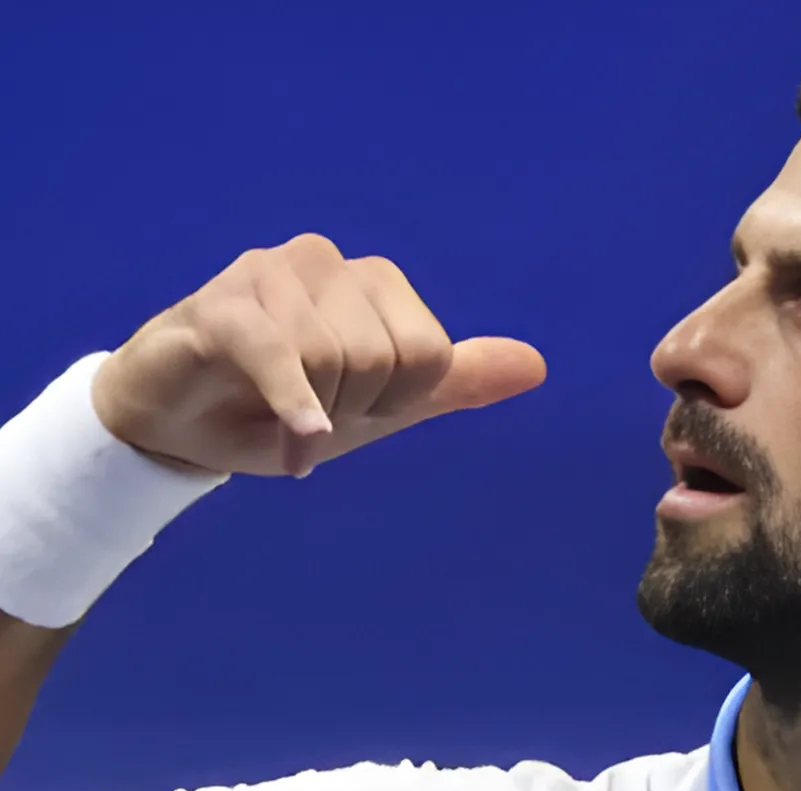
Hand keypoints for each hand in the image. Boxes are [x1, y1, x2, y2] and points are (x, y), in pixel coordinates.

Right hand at [91, 233, 546, 478]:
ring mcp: (270, 274)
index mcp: (374, 281)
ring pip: (334, 359)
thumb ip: (455, 382)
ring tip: (282, 415)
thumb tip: (537, 365)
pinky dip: (294, 406)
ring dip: (312, 413)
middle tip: (312, 411)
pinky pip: (279, 353)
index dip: (396, 402)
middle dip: (352, 408)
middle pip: (384, 357)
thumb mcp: (383, 407)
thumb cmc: (285, 411)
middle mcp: (326, 261)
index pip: (429, 355)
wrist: (185, 430)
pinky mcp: (221, 305)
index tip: (353, 408)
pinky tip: (297, 440)